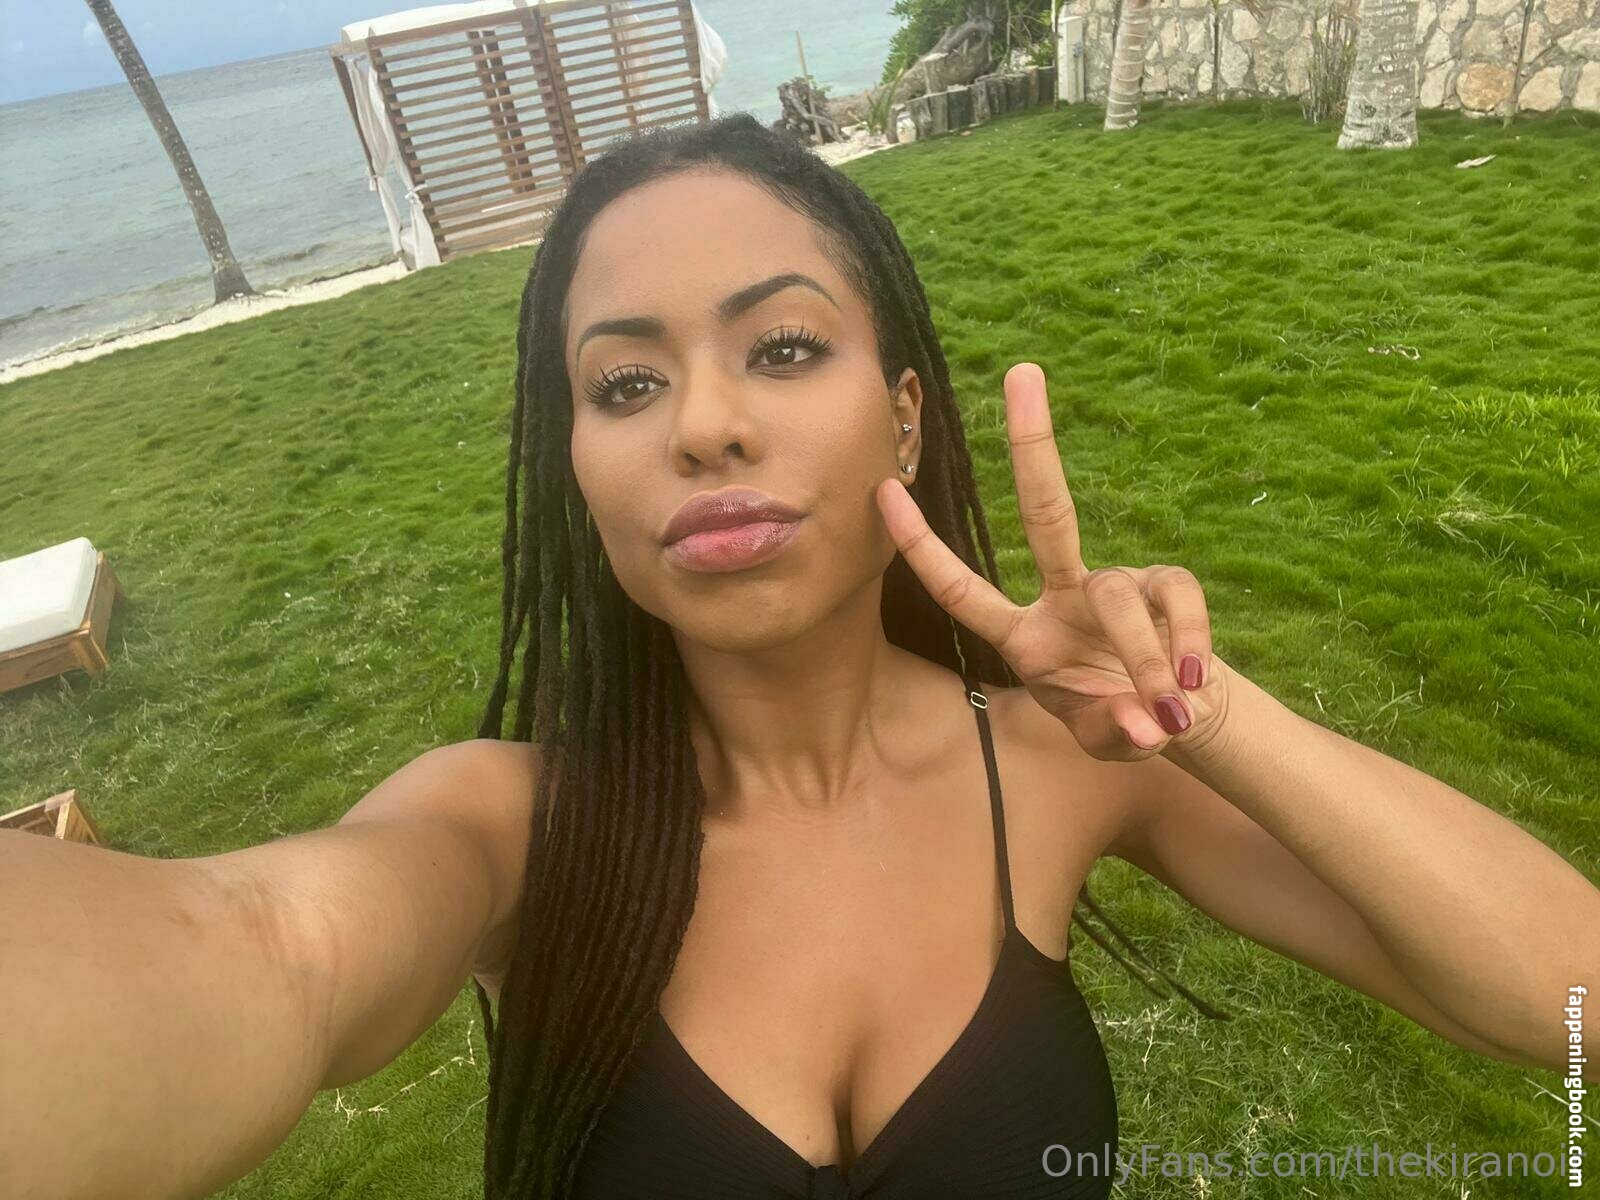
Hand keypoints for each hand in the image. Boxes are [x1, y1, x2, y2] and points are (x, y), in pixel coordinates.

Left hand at [876, 362, 1228, 759]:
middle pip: (1047, 512)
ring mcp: (1116, 586)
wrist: (1182, 720)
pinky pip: (1176, 598)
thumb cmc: (1119, 721)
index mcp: (1022, 635)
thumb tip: (1142, 725)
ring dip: (1142, 660)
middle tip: (1021, 371)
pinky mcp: (1166, 585)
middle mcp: (1063, 595)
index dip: (921, 546)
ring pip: (1117, 597)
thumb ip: (1111, 734)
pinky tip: (1190, 687)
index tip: (882, 490)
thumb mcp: (1102, 739)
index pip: (959, 589)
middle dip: (1032, 444)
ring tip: (1164, 709)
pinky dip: (1185, 646)